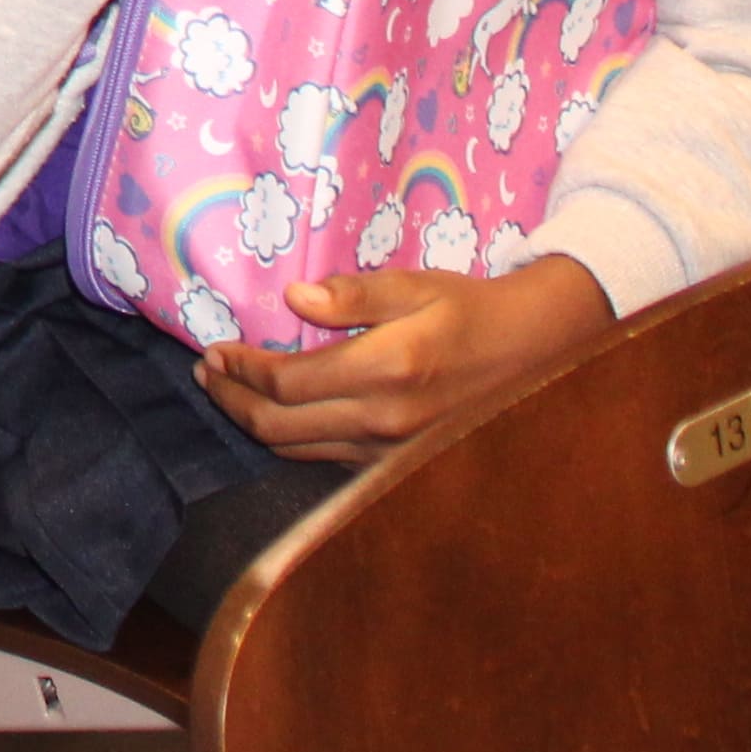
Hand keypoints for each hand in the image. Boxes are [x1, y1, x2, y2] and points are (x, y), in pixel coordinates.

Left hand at [197, 251, 615, 459]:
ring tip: (230, 392)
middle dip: (232, 400)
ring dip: (254, 423)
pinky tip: (280, 414)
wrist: (541, 354)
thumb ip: (353, 297)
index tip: (216, 348)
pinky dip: (293, 439)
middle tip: (209, 373)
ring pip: (298, 451)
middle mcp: (384, 421)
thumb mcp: (417, 287)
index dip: (240, 368)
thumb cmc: (474, 311)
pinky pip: (328, 460)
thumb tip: (295, 299)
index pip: (285, 384)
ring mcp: (391, 452)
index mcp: (386, 371)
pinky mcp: (398, 465)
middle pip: (278, 427)